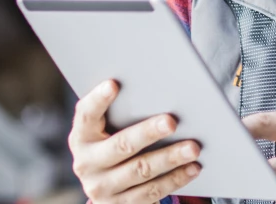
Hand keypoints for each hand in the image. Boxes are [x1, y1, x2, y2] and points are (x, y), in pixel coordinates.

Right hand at [70, 80, 202, 203]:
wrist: (108, 190)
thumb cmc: (116, 146)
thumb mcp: (110, 132)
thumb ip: (124, 114)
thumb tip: (162, 91)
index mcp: (82, 138)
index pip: (86, 115)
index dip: (98, 100)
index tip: (114, 83)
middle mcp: (86, 164)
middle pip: (121, 145)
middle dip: (147, 132)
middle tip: (171, 121)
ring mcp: (102, 187)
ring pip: (140, 170)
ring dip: (170, 158)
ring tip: (193, 147)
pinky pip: (151, 192)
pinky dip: (175, 179)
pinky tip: (193, 168)